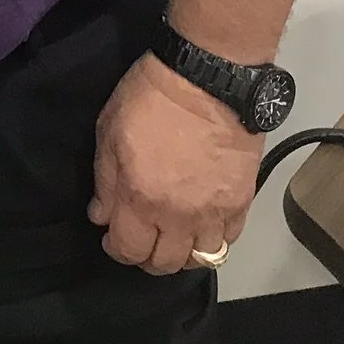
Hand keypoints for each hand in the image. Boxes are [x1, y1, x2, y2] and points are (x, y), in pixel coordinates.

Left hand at [89, 51, 259, 273]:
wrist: (208, 79)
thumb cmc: (150, 97)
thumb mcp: (108, 129)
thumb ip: (104, 180)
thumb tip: (101, 215)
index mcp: (140, 198)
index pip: (128, 250)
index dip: (116, 249)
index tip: (112, 236)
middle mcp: (178, 216)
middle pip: (165, 263)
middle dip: (147, 257)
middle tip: (142, 238)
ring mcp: (214, 212)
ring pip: (200, 259)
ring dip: (183, 253)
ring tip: (173, 236)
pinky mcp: (241, 202)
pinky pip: (229, 239)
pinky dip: (214, 238)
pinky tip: (203, 224)